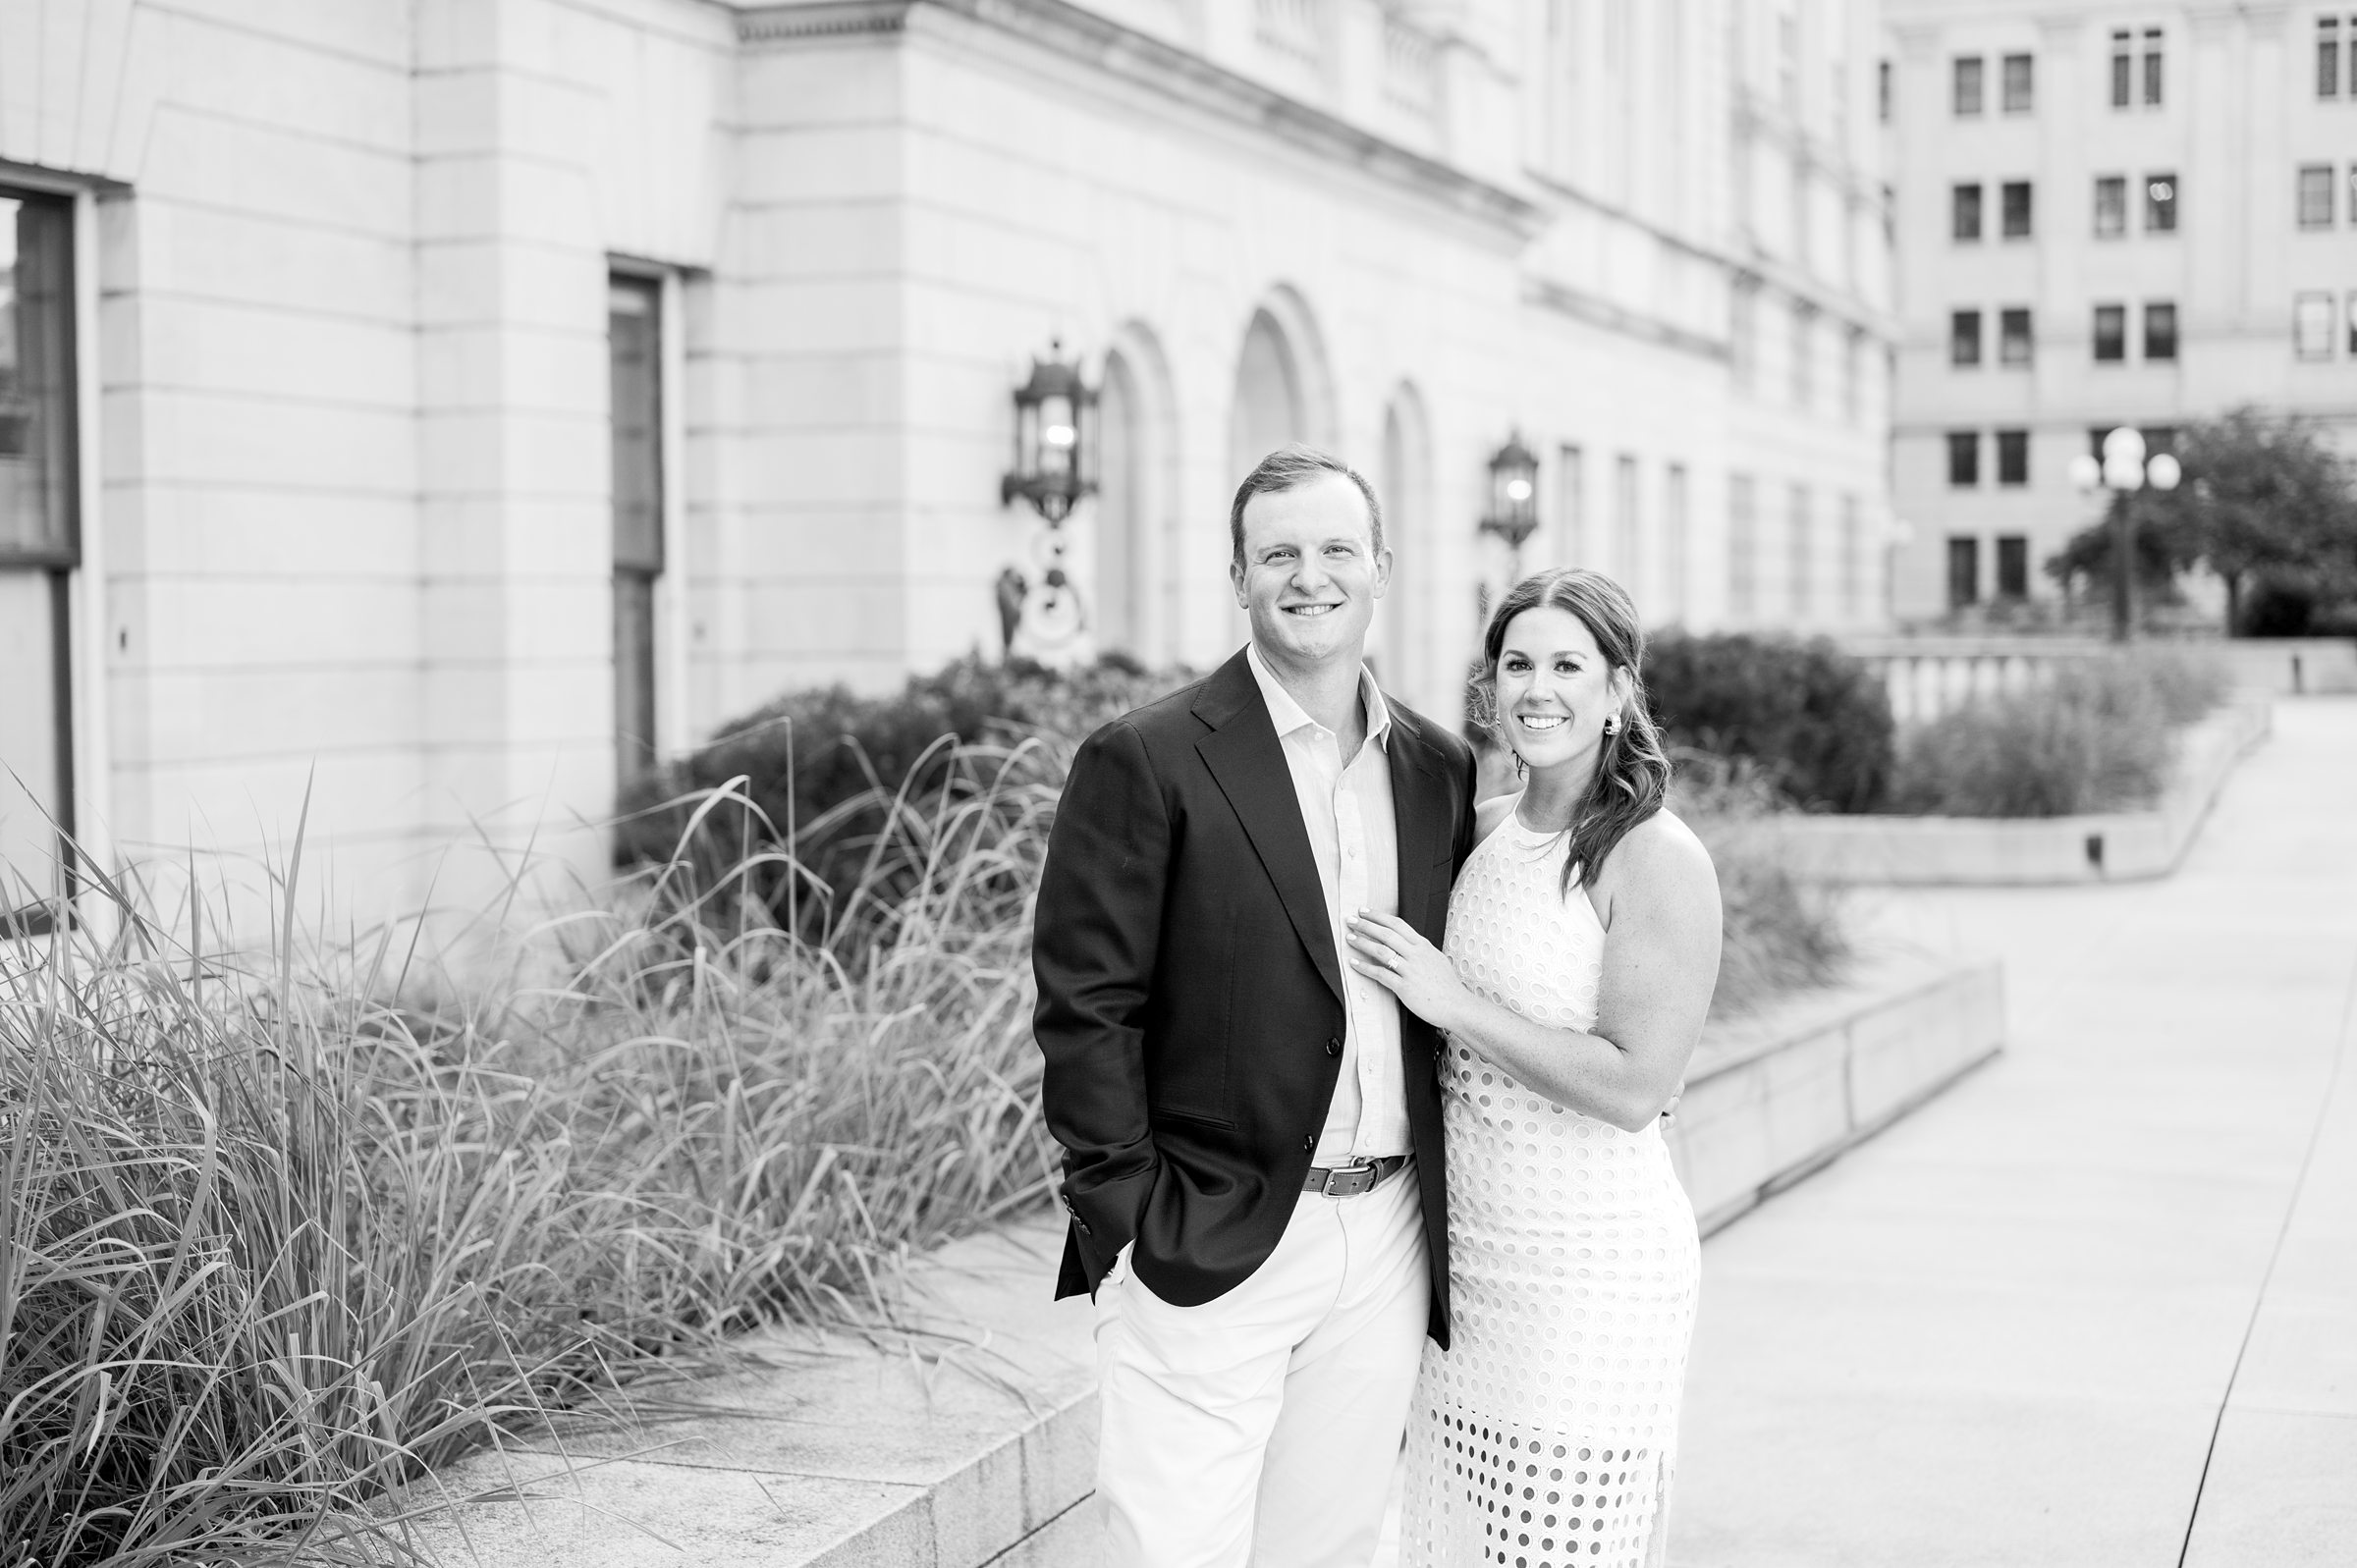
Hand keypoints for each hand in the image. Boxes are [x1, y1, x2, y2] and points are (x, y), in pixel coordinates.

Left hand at [1346, 912, 1467, 1030]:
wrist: (1457, 1006)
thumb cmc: (1447, 985)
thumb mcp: (1436, 959)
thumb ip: (1420, 950)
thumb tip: (1408, 943)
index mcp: (1423, 946)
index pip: (1398, 924)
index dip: (1379, 916)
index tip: (1364, 911)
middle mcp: (1416, 955)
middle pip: (1386, 934)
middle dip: (1366, 925)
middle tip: (1350, 920)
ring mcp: (1410, 970)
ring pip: (1381, 951)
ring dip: (1362, 943)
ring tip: (1349, 938)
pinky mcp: (1405, 987)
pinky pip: (1381, 974)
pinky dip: (1365, 968)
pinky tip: (1354, 964)